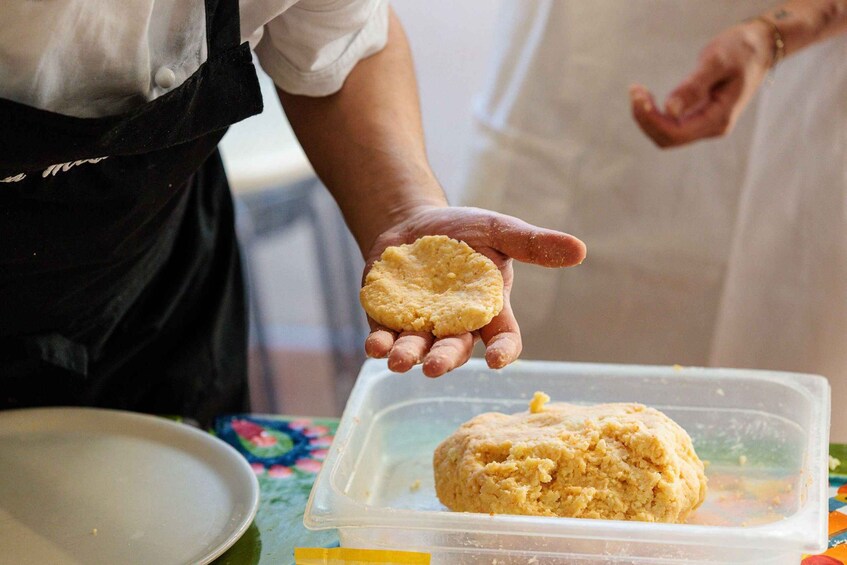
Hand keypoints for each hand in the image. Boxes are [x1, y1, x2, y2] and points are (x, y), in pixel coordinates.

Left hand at [363, 205, 585, 376]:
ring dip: (409, 357)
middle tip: (436, 367)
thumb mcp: (498, 231)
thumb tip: (580, 250)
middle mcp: (456, 326)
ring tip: (398, 362)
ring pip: (418, 350)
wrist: (413, 222)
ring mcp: (421, 326)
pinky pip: (386, 339)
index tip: (497, 361)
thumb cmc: (464, 230)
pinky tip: (374, 347)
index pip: (503, 340)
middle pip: (456, 350)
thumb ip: (532, 244)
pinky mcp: (389, 322)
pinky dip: (380, 345)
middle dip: (446, 359)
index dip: (503, 352)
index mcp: (488, 311)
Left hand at [630, 20, 772, 147]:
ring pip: (666, 134)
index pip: (675, 133)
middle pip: (667, 138)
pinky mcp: (698, 118)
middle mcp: (712, 128)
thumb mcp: (717, 62)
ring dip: (647, 117)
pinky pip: (670, 125)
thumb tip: (670, 110)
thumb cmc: (741, 51)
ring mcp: (705, 125)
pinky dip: (654, 114)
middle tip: (635, 90)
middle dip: (645, 119)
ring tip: (637, 91)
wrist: (758, 49)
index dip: (652, 120)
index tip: (639, 96)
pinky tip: (646, 97)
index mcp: (719, 118)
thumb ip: (694, 87)